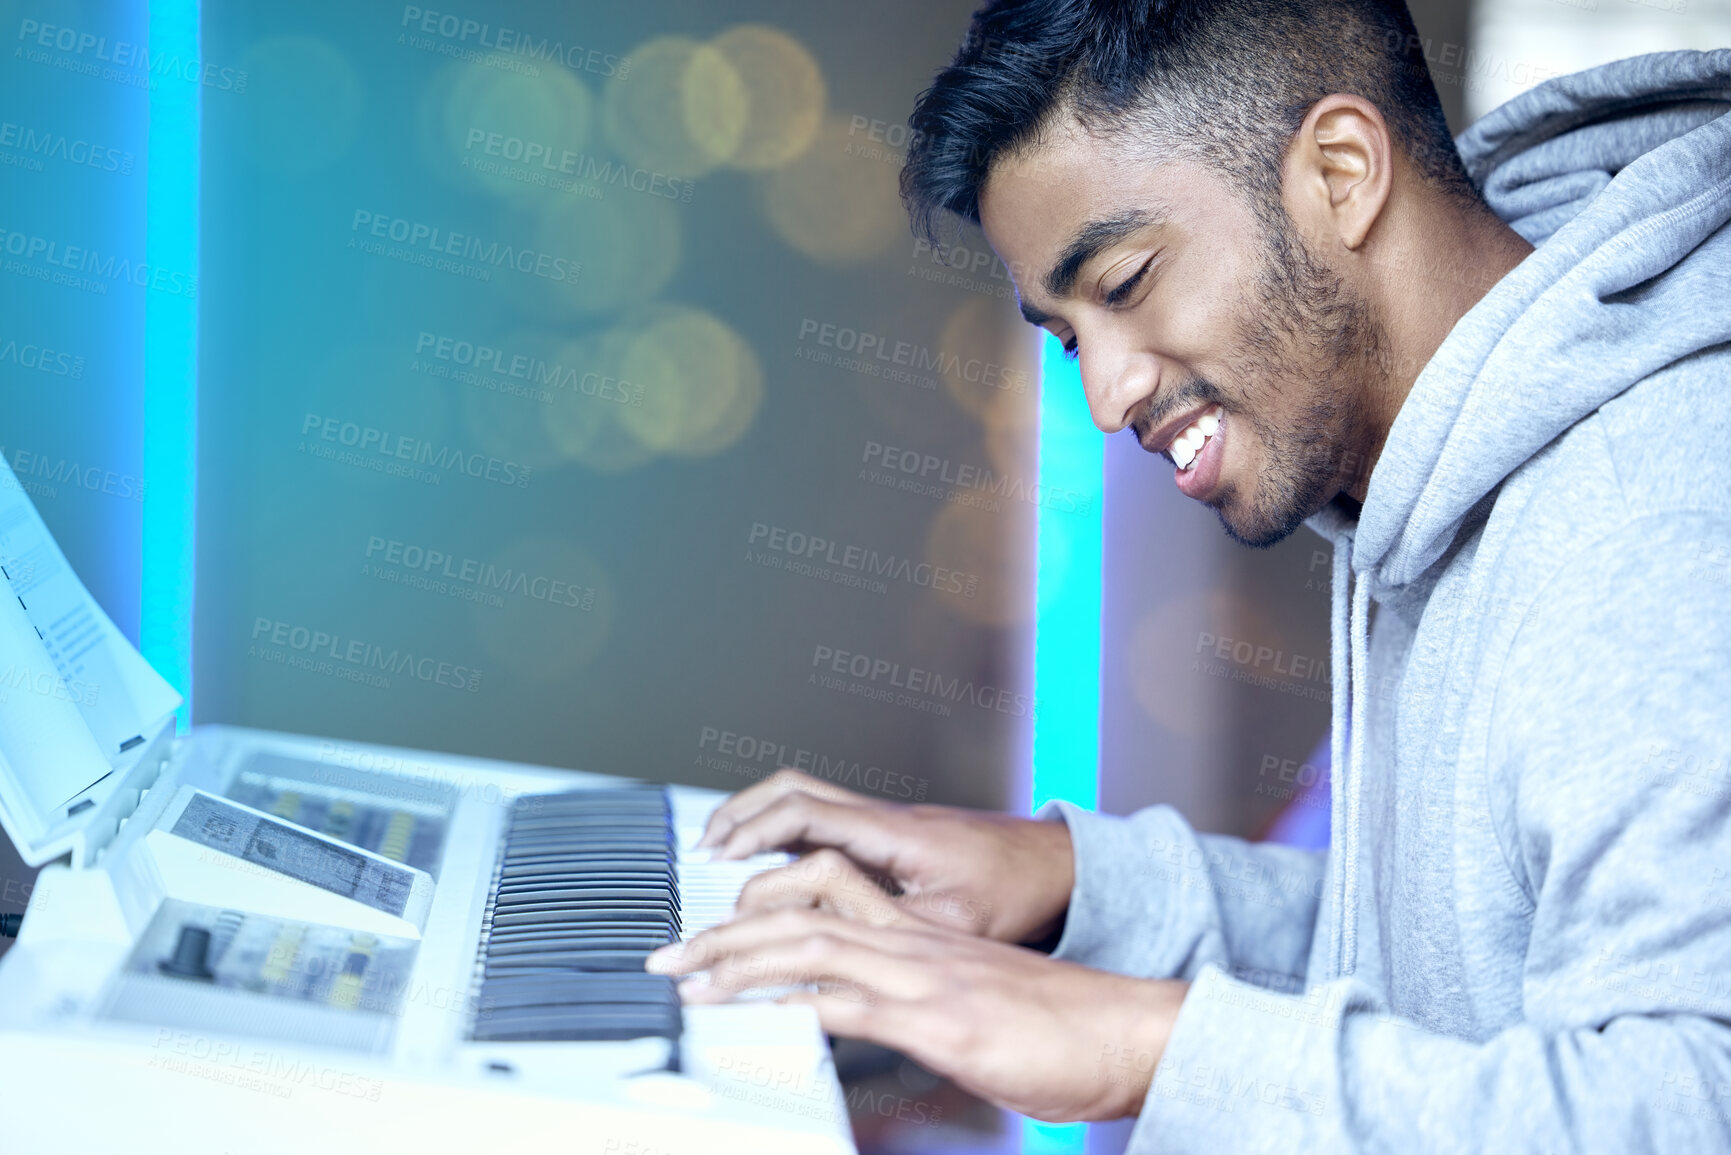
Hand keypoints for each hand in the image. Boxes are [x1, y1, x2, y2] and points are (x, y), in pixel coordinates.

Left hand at [646, 908, 1188, 1122]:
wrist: (1128, 1029)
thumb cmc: (1058, 1026)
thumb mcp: (968, 1008)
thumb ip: (912, 1003)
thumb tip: (858, 1019)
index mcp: (918, 939)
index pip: (821, 896)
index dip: (757, 907)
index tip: (707, 936)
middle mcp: (914, 945)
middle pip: (799, 910)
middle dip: (723, 931)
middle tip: (667, 956)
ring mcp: (928, 977)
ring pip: (814, 944)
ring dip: (741, 960)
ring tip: (690, 979)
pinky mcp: (945, 1021)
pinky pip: (858, 1003)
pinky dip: (801, 1005)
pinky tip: (763, 1015)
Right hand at [697, 769, 1074, 943]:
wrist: (1056, 863)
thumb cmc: (1016, 891)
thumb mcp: (954, 926)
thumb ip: (892, 937)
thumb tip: (837, 964)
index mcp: (892, 834)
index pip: (805, 814)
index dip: (754, 832)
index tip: (717, 857)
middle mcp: (883, 817)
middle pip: (792, 789)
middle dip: (739, 814)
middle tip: (701, 850)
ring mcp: (885, 821)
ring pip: (805, 796)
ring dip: (758, 817)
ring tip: (721, 850)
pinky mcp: (890, 833)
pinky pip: (824, 815)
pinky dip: (785, 828)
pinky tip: (772, 861)